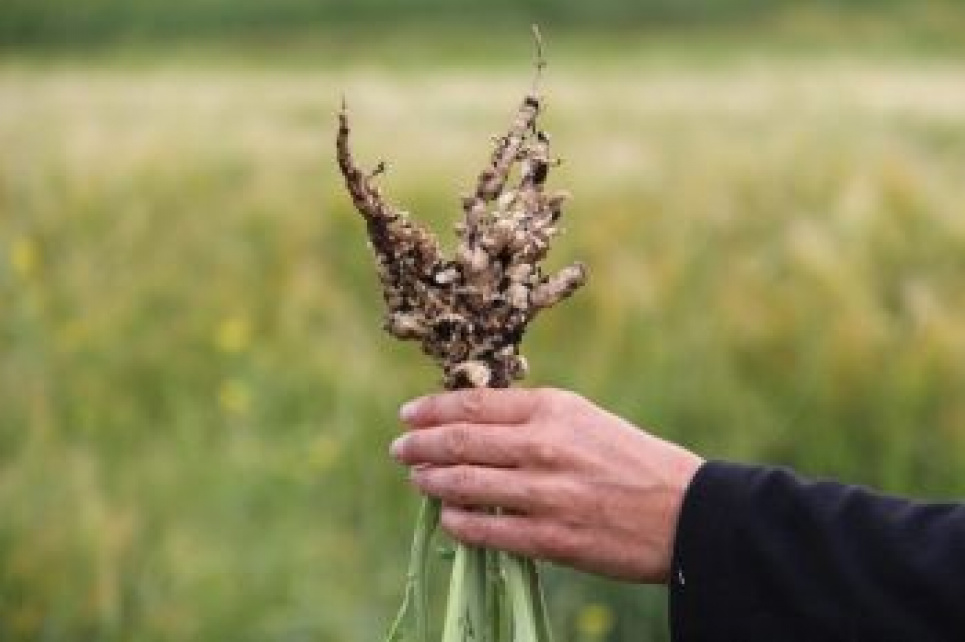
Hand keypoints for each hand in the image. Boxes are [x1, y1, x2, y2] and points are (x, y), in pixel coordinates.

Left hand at [390, 387, 702, 583]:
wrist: (685, 512)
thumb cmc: (633, 460)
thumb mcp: (585, 419)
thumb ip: (533, 418)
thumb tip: (474, 422)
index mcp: (554, 409)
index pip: (474, 404)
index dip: (432, 409)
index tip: (408, 415)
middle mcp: (545, 446)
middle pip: (459, 442)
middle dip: (419, 445)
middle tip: (399, 449)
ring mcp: (546, 494)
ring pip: (465, 485)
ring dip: (431, 482)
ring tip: (417, 479)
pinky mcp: (552, 538)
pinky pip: (488, 531)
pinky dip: (459, 523)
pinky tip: (448, 517)